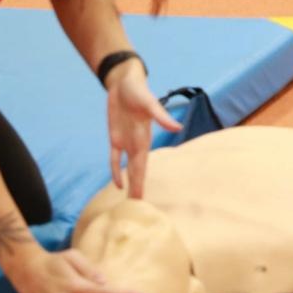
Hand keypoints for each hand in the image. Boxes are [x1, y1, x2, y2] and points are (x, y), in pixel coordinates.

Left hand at [104, 61, 180, 197]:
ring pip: (128, 168)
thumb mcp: (148, 102)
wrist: (124, 81)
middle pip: (137, 172)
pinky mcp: (115, 137)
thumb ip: (161, 115)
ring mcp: (126, 142)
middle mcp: (136, 144)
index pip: (143, 167)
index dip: (142, 183)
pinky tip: (118, 183)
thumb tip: (178, 127)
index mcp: (144, 139)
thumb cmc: (138, 89)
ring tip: (131, 201)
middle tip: (138, 210)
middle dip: (138, 190)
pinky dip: (116, 170)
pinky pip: (115, 158)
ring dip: (130, 183)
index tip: (143, 201)